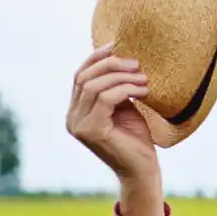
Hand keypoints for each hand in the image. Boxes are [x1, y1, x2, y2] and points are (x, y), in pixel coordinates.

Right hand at [66, 43, 163, 215]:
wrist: (142, 170)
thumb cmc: (136, 140)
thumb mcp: (124, 107)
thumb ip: (115, 89)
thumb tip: (120, 59)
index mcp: (76, 110)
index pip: (80, 75)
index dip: (97, 57)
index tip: (118, 45)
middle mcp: (72, 117)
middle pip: (85, 77)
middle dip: (111, 64)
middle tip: (137, 63)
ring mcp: (78, 125)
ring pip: (94, 86)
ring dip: (122, 77)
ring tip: (144, 78)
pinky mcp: (91, 130)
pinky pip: (105, 99)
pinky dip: (125, 89)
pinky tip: (143, 91)